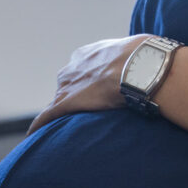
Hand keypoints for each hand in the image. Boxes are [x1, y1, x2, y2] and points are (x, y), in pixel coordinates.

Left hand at [27, 34, 151, 133]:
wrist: (140, 66)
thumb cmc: (146, 58)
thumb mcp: (140, 52)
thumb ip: (138, 60)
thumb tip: (154, 64)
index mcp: (89, 54)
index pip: (82, 70)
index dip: (88, 82)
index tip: (95, 91)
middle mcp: (74, 67)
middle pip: (67, 85)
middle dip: (73, 96)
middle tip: (86, 111)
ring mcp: (68, 85)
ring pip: (58, 101)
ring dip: (61, 113)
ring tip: (62, 127)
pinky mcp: (65, 103)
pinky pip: (47, 116)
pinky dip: (40, 125)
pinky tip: (33, 135)